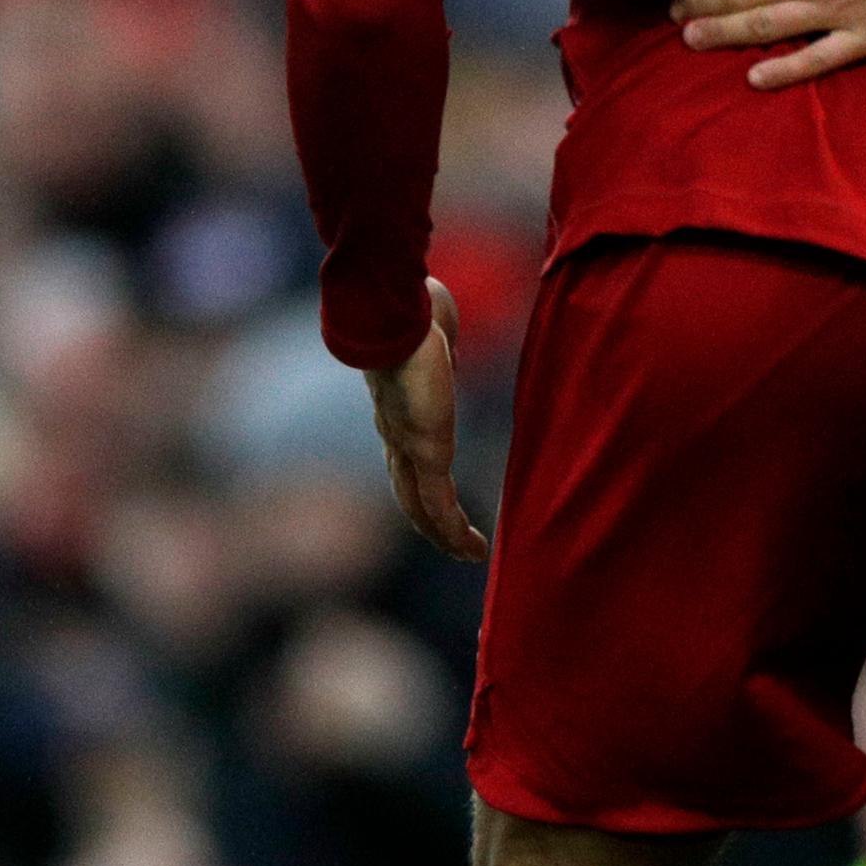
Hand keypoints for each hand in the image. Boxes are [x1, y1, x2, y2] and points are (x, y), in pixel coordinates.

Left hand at [364, 278, 488, 561]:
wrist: (397, 313)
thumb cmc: (417, 310)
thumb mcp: (436, 336)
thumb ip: (441, 349)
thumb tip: (447, 351)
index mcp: (399, 408)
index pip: (407, 458)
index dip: (420, 483)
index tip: (440, 499)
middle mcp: (397, 433)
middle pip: (408, 490)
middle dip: (428, 521)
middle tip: (450, 542)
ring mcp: (408, 445)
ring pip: (420, 505)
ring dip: (441, 534)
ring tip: (466, 554)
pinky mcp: (427, 450)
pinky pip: (439, 501)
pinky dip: (451, 529)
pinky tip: (469, 548)